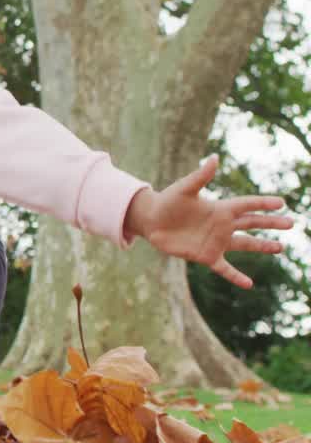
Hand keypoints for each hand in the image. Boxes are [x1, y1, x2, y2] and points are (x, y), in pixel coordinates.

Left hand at [124, 155, 291, 288]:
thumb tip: (214, 158)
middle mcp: (222, 225)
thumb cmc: (167, 202)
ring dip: (262, 246)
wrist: (151, 221)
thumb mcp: (184, 188)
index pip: (247, 205)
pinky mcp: (206, 256)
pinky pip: (224, 269)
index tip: (281, 203)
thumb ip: (201, 176)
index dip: (263, 204)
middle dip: (271, 223)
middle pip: (252, 224)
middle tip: (291, 223)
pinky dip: (236, 277)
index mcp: (219, 208)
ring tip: (281, 248)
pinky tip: (249, 284)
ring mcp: (216, 241)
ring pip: (244, 245)